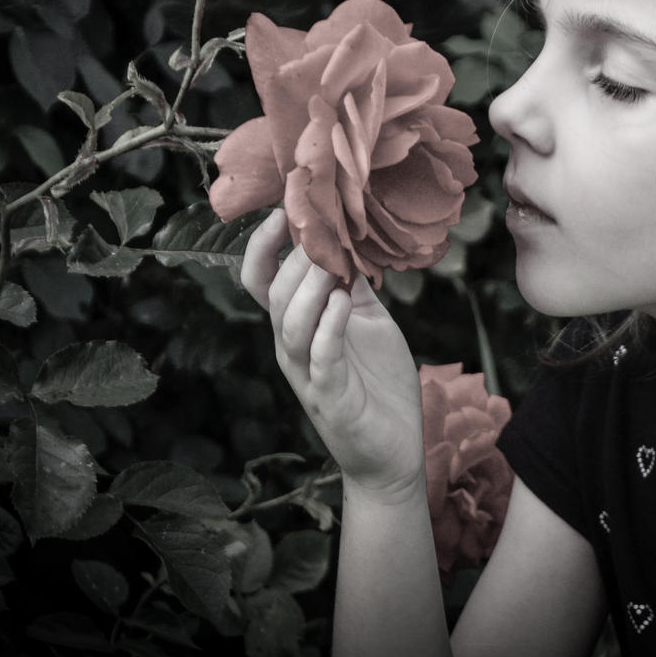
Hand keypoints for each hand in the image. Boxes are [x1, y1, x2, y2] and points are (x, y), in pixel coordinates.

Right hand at [240, 209, 425, 500]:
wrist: (394, 451)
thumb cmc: (377, 384)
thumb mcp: (367, 321)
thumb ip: (352, 283)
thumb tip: (350, 234)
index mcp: (298, 325)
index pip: (261, 279)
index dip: (264, 243)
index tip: (285, 205)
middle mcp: (293, 347)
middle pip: (275, 294)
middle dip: (294, 255)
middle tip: (318, 221)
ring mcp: (308, 374)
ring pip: (290, 323)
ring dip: (308, 286)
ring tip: (329, 259)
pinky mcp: (330, 398)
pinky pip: (320, 357)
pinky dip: (327, 326)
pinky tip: (341, 301)